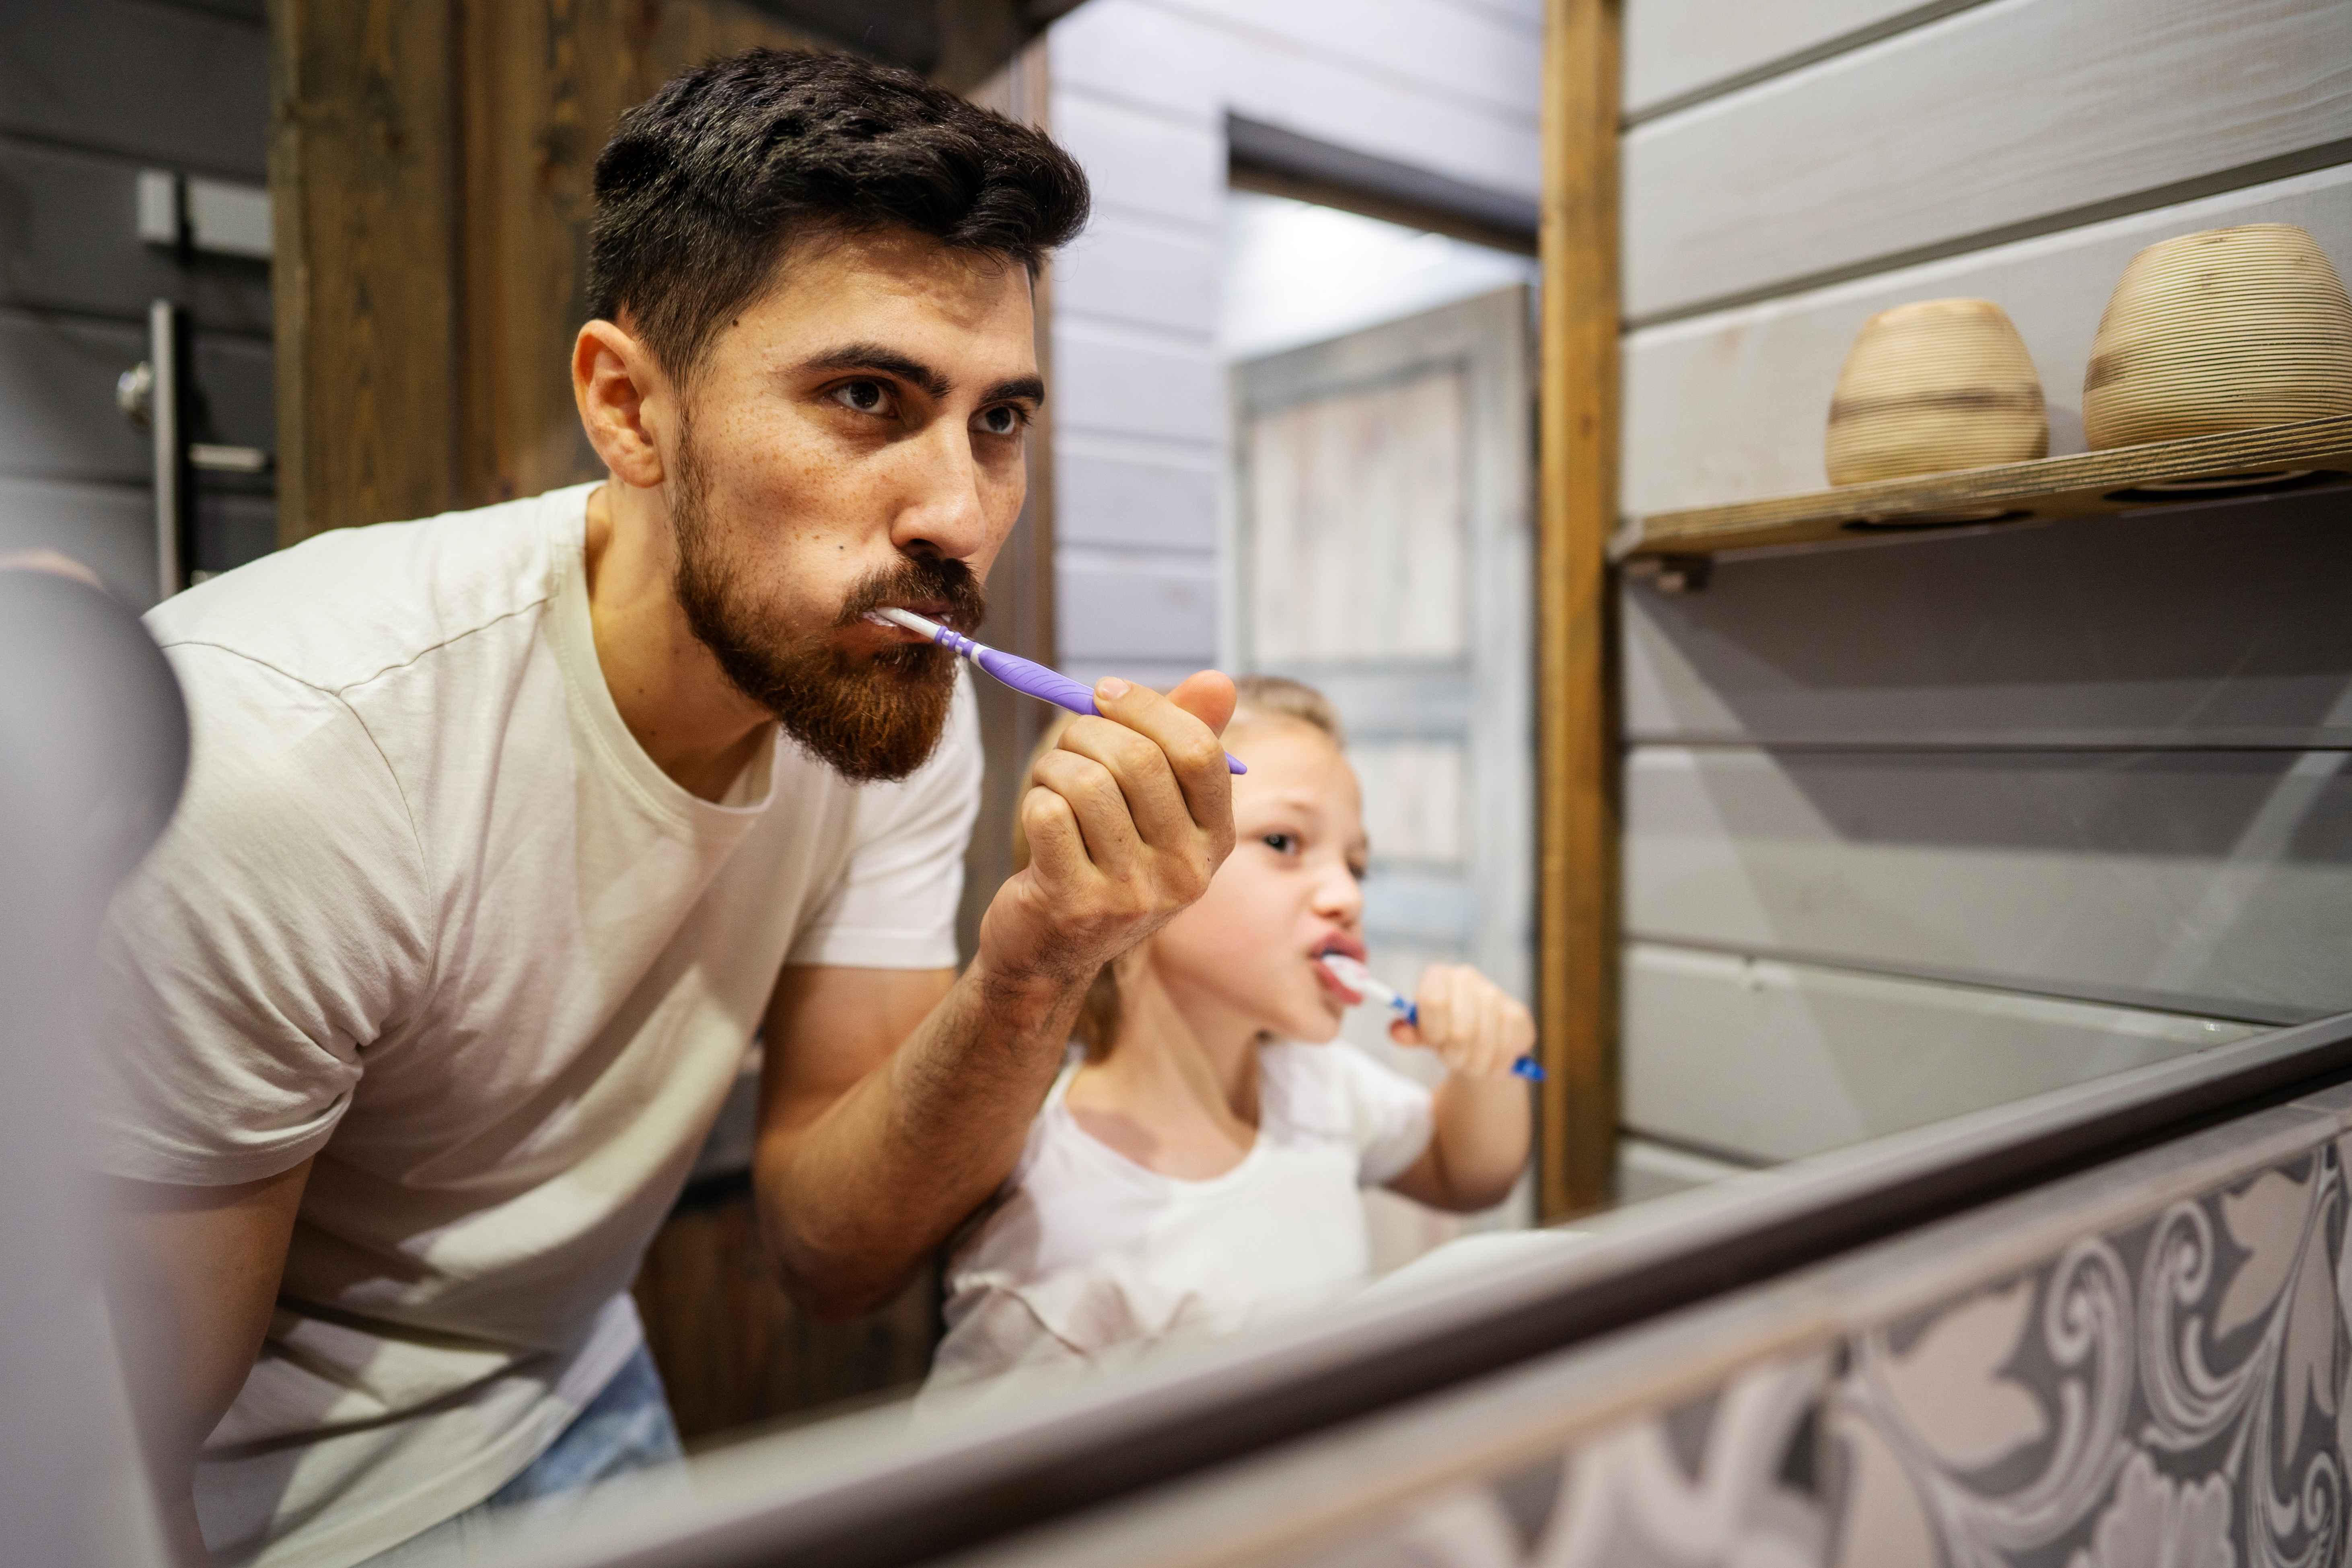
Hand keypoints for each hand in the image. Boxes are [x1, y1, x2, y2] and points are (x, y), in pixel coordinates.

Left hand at [977, 671, 1237, 991]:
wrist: (1050, 950)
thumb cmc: (1105, 858)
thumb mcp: (1155, 808)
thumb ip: (1184, 739)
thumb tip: (1219, 681)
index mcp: (1215, 840)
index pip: (1199, 751)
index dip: (1148, 708)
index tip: (1106, 694)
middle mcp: (1186, 872)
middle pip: (1138, 760)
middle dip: (1088, 731)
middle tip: (1070, 742)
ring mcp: (1133, 894)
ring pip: (1086, 782)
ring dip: (1054, 765)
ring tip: (1051, 783)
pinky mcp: (1076, 905)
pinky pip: (1047, 813)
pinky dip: (1034, 800)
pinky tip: (1040, 821)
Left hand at [1392, 964, 1533, 1079]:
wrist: (1480, 1040)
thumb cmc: (1445, 1031)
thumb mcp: (1423, 1032)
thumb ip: (1409, 1032)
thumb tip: (1397, 1031)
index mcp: (1438, 976)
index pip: (1433, 1001)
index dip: (1432, 1031)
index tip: (1434, 1042)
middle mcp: (1467, 978)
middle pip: (1460, 1030)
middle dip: (1454, 1056)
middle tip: (1453, 1061)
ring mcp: (1496, 993)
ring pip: (1484, 1044)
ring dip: (1475, 1065)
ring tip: (1470, 1065)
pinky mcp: (1519, 1014)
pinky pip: (1507, 1049)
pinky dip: (1496, 1066)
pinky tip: (1491, 1063)